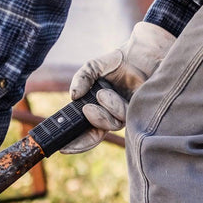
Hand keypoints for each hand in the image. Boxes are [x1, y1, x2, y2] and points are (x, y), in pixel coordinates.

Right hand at [62, 21, 175, 153]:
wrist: (139, 55)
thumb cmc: (117, 63)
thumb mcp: (92, 68)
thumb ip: (81, 79)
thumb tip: (73, 96)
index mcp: (97, 111)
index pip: (85, 134)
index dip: (75, 143)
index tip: (63, 147)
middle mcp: (110, 117)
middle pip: (96, 135)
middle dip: (90, 126)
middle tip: (86, 110)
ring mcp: (124, 117)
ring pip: (112, 125)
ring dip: (104, 112)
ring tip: (102, 93)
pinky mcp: (137, 113)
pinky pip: (124, 117)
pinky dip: (114, 106)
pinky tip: (109, 93)